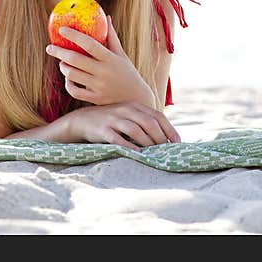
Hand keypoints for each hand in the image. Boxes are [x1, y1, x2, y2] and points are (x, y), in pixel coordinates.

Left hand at [46, 16, 155, 107]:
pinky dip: (68, 83)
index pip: (89, 44)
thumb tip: (107, 17)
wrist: (137, 99)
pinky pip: (74, 91)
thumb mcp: (122, 54)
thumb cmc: (128, 73)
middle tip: (50, 48)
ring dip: (63, 67)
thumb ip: (112, 37)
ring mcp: (99, 87)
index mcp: (110, 59)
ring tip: (62, 63)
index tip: (61, 30)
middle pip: (75, 60)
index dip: (74, 36)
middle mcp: (104, 72)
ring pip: (72, 75)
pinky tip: (68, 78)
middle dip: (59, 52)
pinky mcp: (95, 99)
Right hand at [62, 101, 180, 150]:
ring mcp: (114, 119)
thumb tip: (167, 138)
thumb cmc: (112, 121)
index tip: (177, 143)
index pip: (158, 116)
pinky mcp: (103, 130)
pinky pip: (118, 138)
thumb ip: (145, 121)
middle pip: (149, 123)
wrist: (83, 120)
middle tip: (165, 151)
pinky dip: (128, 147)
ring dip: (147, 143)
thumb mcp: (129, 115)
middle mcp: (126, 110)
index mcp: (135, 106)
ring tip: (154, 154)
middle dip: (160, 138)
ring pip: (135, 130)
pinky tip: (137, 155)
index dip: (169, 130)